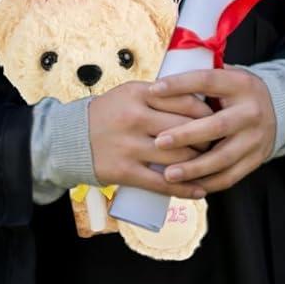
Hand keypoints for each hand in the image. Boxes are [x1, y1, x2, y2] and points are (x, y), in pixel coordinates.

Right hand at [86, 83, 213, 197]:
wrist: (67, 139)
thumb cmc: (109, 113)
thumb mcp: (132, 92)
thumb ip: (162, 93)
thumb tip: (202, 98)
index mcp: (140, 94)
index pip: (186, 100)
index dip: (207, 112)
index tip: (217, 117)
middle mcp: (135, 118)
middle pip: (186, 128)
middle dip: (207, 137)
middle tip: (218, 142)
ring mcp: (129, 146)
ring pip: (177, 156)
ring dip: (200, 163)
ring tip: (210, 163)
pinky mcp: (124, 171)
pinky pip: (160, 183)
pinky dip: (183, 188)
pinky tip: (199, 191)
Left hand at [150, 68, 277, 194]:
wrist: (277, 111)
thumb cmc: (237, 96)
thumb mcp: (227, 79)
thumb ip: (200, 82)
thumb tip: (159, 85)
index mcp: (241, 85)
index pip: (209, 81)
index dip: (181, 84)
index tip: (154, 90)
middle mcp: (251, 111)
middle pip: (218, 125)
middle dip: (186, 135)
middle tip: (159, 142)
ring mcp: (256, 138)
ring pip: (223, 157)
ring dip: (194, 168)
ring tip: (168, 174)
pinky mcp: (255, 159)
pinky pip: (229, 177)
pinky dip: (206, 183)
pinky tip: (186, 185)